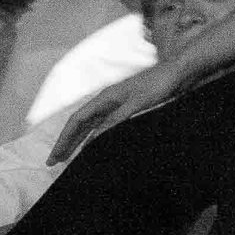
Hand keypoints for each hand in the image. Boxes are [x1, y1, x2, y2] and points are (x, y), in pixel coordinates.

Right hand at [54, 63, 180, 162]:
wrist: (180, 72)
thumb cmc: (159, 84)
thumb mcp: (136, 105)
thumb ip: (115, 121)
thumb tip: (93, 140)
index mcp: (105, 97)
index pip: (76, 120)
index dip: (64, 139)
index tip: (54, 157)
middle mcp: (108, 100)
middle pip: (81, 124)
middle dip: (67, 142)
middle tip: (54, 162)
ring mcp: (118, 104)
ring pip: (92, 125)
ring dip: (80, 140)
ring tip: (70, 158)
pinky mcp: (130, 108)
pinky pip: (107, 125)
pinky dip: (98, 136)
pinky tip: (97, 146)